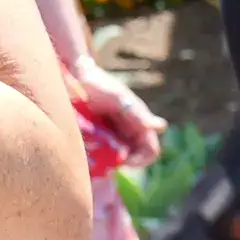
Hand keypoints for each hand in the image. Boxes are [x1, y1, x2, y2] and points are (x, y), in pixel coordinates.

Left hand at [65, 47, 163, 161]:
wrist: (78, 77)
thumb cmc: (100, 84)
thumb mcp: (119, 98)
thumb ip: (138, 113)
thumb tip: (161, 126)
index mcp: (140, 123)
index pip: (151, 150)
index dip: (142, 160)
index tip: (125, 161)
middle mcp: (129, 132)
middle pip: (135, 158)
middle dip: (123, 163)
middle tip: (107, 162)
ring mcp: (114, 135)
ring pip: (118, 159)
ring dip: (110, 162)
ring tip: (96, 157)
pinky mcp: (99, 138)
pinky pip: (103, 155)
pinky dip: (98, 159)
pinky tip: (88, 154)